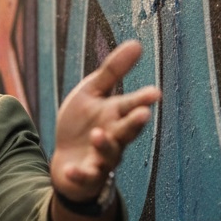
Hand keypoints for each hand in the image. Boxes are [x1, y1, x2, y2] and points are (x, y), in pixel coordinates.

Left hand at [51, 40, 159, 201]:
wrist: (66, 158)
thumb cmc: (82, 124)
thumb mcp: (92, 93)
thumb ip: (112, 72)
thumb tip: (137, 43)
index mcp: (116, 115)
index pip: (132, 106)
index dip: (142, 99)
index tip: (154, 93)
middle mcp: (114, 137)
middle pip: (127, 131)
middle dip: (134, 123)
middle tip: (142, 114)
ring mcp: (101, 159)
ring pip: (108, 155)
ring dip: (105, 145)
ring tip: (97, 134)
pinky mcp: (86, 176)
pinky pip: (84, 177)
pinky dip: (78, 175)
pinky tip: (70, 170)